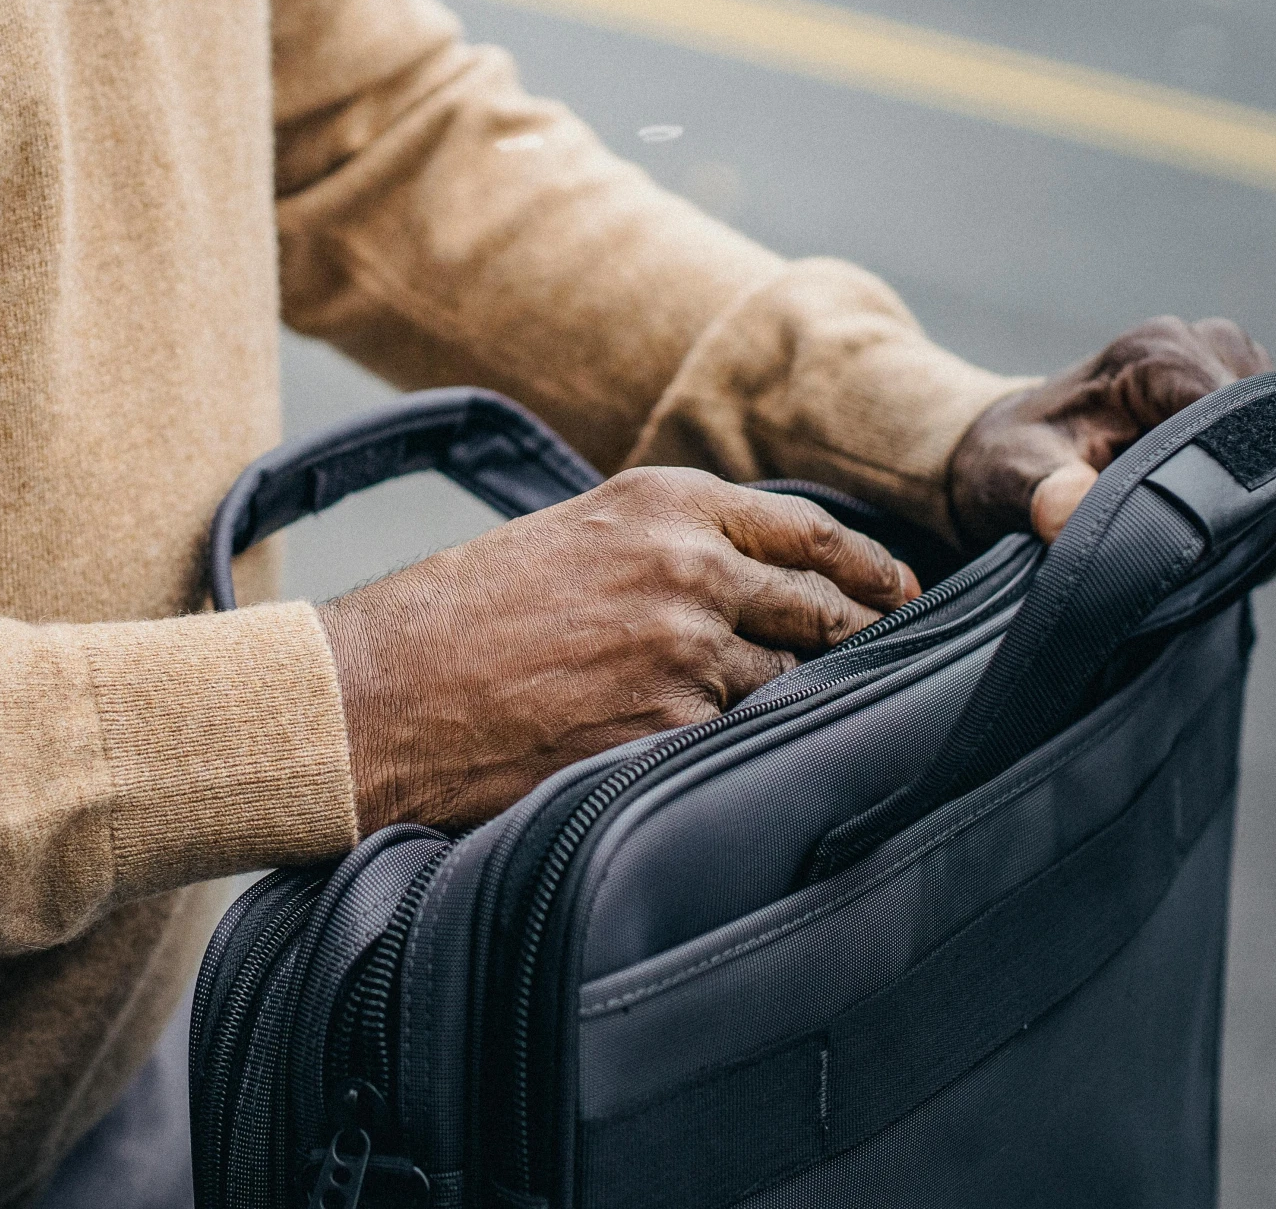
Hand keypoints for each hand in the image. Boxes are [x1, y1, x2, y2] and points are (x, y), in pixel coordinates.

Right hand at [317, 467, 919, 832]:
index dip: (865, 569)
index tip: (899, 593)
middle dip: (864, 640)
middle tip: (897, 668)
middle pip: (822, 605)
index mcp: (665, 501)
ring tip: (830, 732)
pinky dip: (757, 757)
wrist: (376, 693)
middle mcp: (689, 562)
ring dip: (811, 708)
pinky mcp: (669, 727)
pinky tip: (756, 773)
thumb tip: (742, 585)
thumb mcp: (571, 540)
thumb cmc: (456, 619)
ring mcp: (686, 647)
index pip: (806, 531)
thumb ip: (663, 547)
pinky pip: (744, 742)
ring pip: (794, 683)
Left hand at [948, 315, 1275, 547]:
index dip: (1229, 485)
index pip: (1236, 416)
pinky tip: (1217, 518)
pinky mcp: (1255, 399)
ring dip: (1258, 496)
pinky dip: (1266, 494)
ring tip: (1200, 531)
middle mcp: (1207, 345)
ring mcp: (1239, 368)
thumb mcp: (1011, 479)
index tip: (1199, 539)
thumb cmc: (1014, 460)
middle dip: (1247, 494)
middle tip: (1199, 545)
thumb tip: (1068, 512)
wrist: (1018, 452)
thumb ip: (1042, 494)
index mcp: (1155, 354)